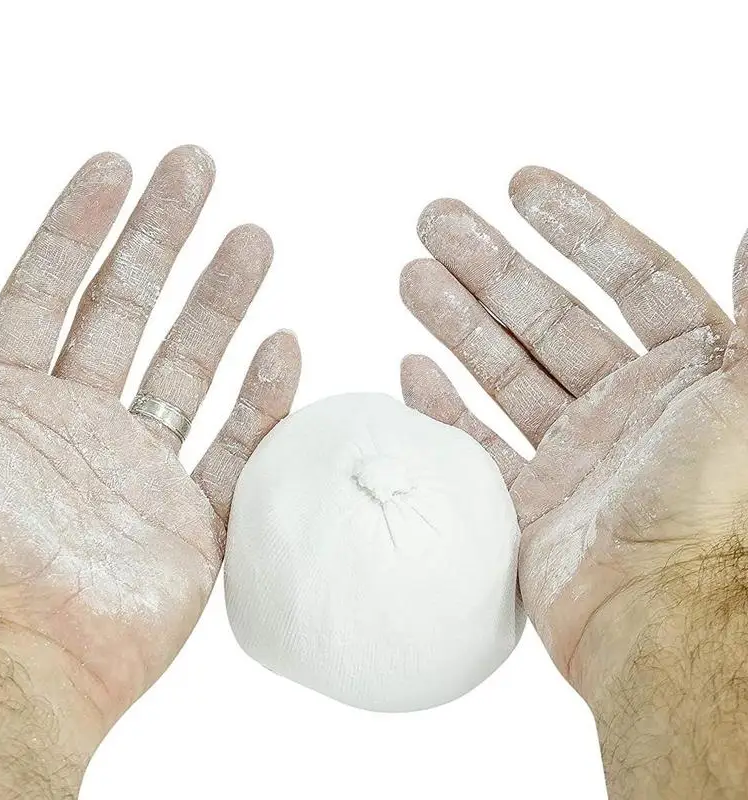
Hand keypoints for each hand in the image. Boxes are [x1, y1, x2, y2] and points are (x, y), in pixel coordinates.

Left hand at [0, 146, 299, 797]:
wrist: (18, 674)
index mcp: (7, 406)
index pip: (48, 290)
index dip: (79, 225)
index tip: (117, 165)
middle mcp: (79, 429)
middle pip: (128, 311)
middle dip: (162, 236)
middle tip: (197, 168)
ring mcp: (140, 474)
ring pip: (191, 368)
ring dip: (222, 301)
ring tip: (253, 236)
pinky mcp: (194, 526)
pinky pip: (238, 453)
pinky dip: (264, 402)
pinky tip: (284, 347)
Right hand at [400, 169, 746, 796]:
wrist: (665, 624)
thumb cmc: (713, 509)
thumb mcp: (747, 393)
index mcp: (682, 375)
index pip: (626, 278)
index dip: (575, 227)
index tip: (520, 185)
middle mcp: (625, 408)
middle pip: (545, 317)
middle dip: (488, 264)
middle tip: (434, 218)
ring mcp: (573, 455)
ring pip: (503, 371)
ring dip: (456, 321)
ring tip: (410, 273)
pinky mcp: (530, 503)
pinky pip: (477, 444)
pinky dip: (444, 407)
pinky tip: (412, 368)